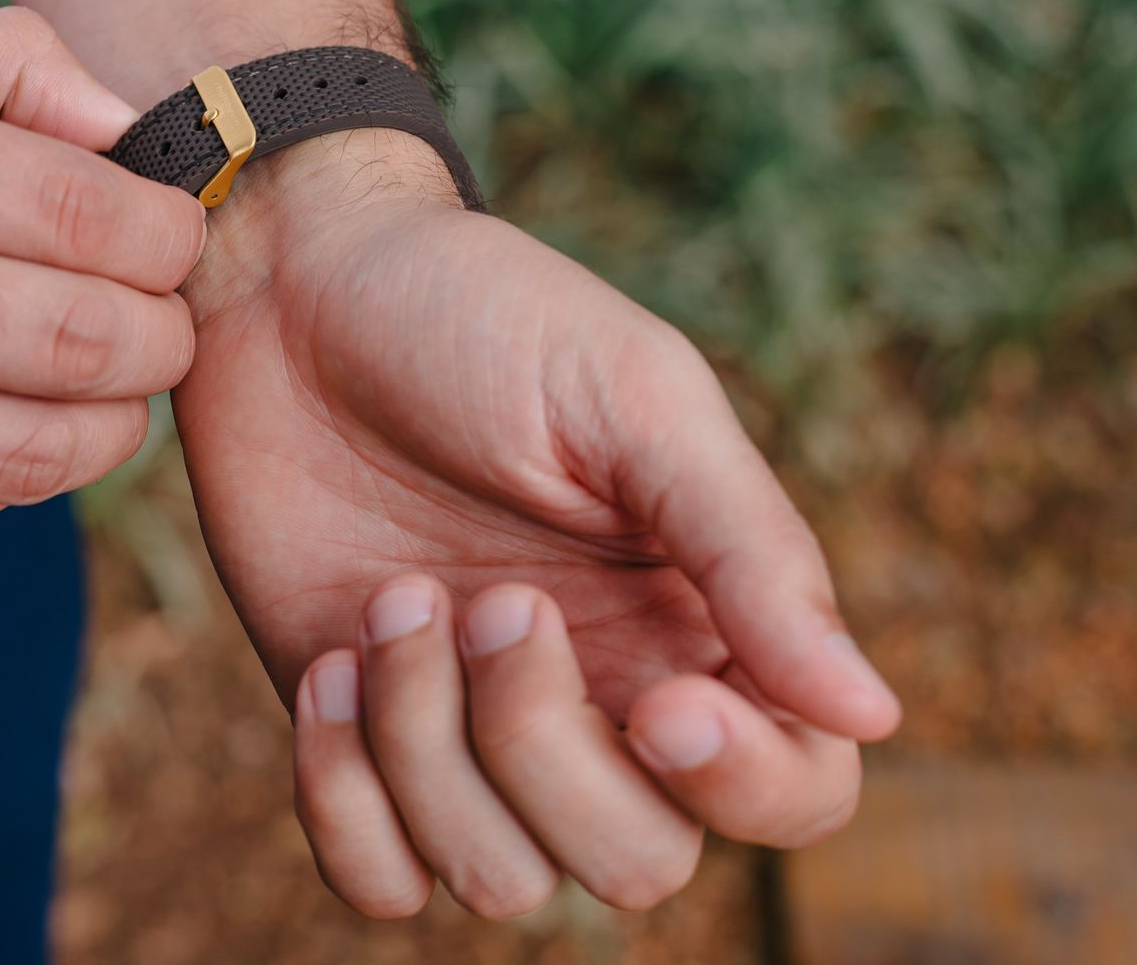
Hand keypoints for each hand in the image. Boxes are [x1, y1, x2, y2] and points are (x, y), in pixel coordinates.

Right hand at [0, 8, 203, 536]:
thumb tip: (136, 134)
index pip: (78, 213)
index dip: (168, 234)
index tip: (172, 233)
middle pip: (76, 343)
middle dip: (162, 338)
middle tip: (162, 316)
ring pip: (25, 455)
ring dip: (109, 425)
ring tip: (108, 382)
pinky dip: (8, 476)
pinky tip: (7, 425)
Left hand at [173, 132, 900, 916]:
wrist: (296, 289)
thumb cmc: (481, 318)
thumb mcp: (633, 398)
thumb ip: (750, 551)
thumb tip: (871, 716)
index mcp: (699, 621)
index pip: (792, 794)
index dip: (742, 784)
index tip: (659, 704)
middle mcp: (598, 699)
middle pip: (634, 862)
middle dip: (545, 747)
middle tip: (491, 596)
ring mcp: (469, 731)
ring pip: (499, 879)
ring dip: (430, 746)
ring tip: (395, 596)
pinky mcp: (357, 740)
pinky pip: (375, 879)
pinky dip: (344, 799)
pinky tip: (328, 663)